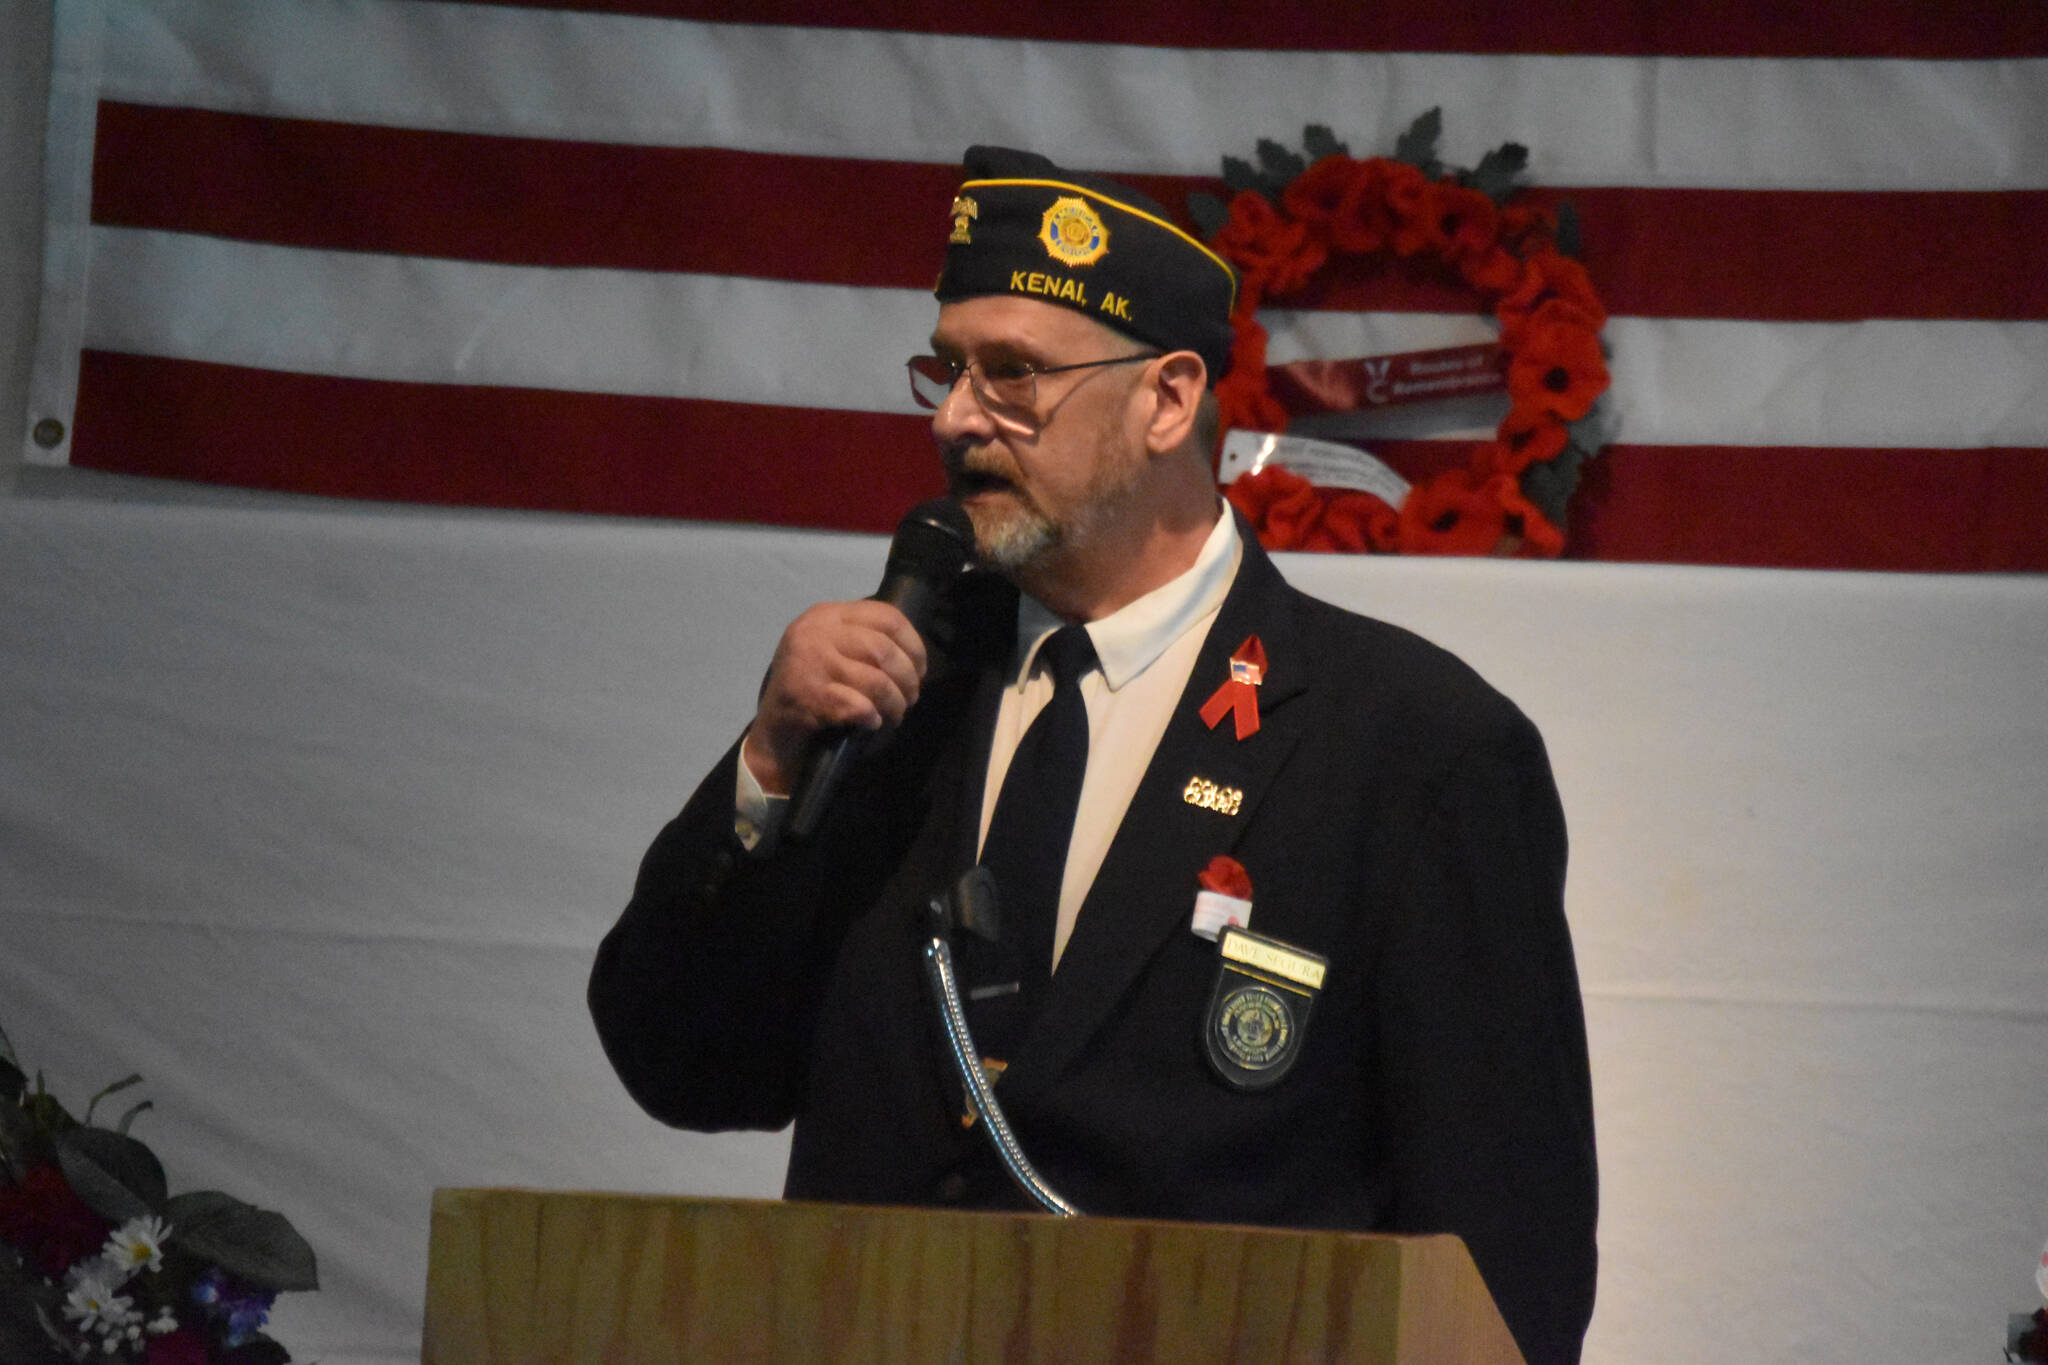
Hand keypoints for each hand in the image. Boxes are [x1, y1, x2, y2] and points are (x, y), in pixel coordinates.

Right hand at [741, 599, 928, 795]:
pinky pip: (857, 706)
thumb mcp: (831, 649)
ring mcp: (808, 663)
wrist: (774, 729)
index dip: (913, 644)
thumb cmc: (811, 686)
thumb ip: (862, 639)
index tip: (920, 668)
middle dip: (907, 678)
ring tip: (896, 715)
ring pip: (875, 681)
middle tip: (911, 697)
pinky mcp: (806, 696)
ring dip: (895, 703)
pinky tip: (873, 723)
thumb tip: (913, 654)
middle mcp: (815, 632)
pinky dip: (872, 717)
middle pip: (883, 649)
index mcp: (827, 615)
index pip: (886, 616)